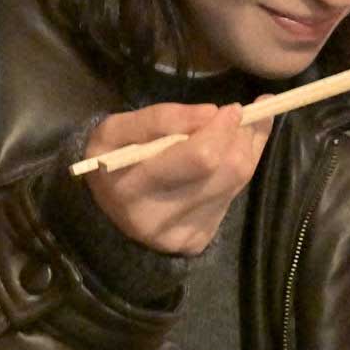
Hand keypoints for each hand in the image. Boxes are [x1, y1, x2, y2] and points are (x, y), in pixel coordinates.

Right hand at [83, 102, 272, 254]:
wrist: (104, 211)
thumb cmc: (110, 161)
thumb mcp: (116, 130)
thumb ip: (160, 117)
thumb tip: (211, 113)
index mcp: (133, 188)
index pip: (200, 157)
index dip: (222, 129)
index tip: (228, 109)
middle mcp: (160, 220)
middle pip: (229, 170)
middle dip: (239, 136)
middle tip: (235, 117)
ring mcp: (182, 235)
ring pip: (238, 182)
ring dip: (245, 150)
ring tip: (235, 132)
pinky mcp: (196, 241)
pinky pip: (233, 198)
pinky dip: (237, 171)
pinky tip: (224, 160)